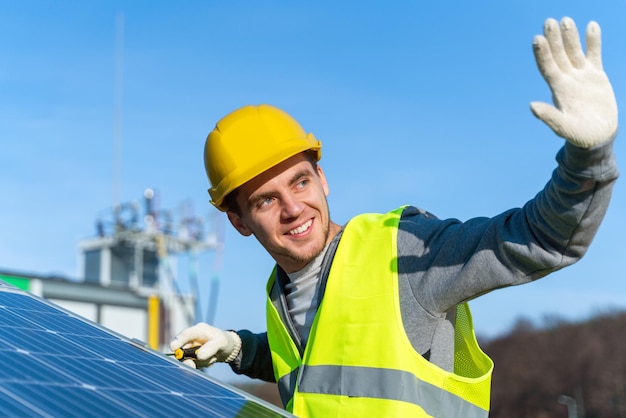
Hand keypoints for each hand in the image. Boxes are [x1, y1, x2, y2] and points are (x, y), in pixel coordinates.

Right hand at [169, 323, 241, 368]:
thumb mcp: (222, 342)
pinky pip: (193, 365)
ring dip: (200, 363)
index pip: (186, 334)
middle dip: (187, 358)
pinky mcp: (192, 358)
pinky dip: (202, 365)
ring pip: (187, 359)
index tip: (173, 347)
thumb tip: (199, 356)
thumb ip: (211, 347)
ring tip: (213, 358)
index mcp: (199, 330)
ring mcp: (191, 349)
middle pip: (181, 349)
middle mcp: (192, 339)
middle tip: (192, 364)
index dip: (178, 340)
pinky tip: (211, 360)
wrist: (228, 349)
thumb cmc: (224, 341)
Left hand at [530, 17, 617, 147]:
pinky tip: (591, 26)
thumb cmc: (578, 135)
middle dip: (554, 39)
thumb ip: (550, 117)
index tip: (537, 39)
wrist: (596, 136)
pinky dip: (593, 41)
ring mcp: (581, 76)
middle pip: (558, 55)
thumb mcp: (564, 127)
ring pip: (574, 52)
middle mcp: (567, 79)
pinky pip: (594, 54)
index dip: (542, 54)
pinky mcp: (596, 75)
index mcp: (558, 89)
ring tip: (565, 20)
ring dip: (570, 37)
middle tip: (548, 21)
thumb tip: (532, 107)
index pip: (548, 67)